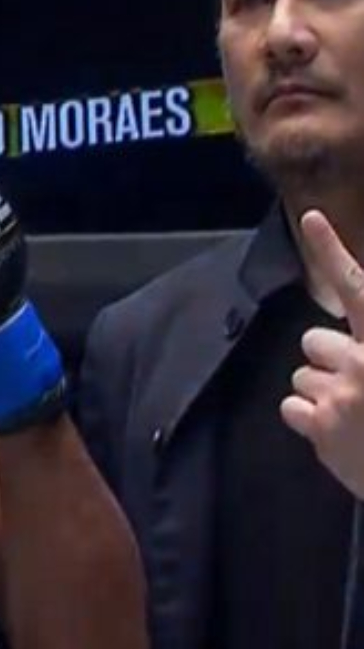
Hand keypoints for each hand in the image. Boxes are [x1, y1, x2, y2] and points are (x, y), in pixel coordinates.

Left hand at [281, 210, 363, 498]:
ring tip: (355, 412)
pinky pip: (291, 407)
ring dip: (321, 390)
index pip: (357, 286)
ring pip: (301, 375)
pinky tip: (337, 430)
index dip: (333, 250)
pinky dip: (308, 418)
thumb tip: (350, 335)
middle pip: (314, 339)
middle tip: (360, 382)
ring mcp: (339, 397)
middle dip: (329, 357)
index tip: (311, 217)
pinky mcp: (319, 429)